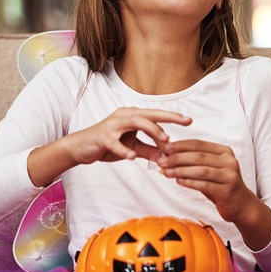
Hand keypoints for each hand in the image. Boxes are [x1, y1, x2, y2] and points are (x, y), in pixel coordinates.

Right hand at [68, 107, 192, 163]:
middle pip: (149, 114)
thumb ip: (150, 150)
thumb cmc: (108, 145)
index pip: (156, 115)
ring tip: (165, 141)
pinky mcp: (102, 137)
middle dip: (168, 117)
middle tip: (185, 122)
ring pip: (135, 123)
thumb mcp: (133, 148)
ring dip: (152, 131)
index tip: (189, 120)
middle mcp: (124, 116)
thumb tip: (168, 156)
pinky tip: (133, 157)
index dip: (172, 116)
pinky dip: (124, 150)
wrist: (80, 148)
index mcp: (132, 116)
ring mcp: (112, 125)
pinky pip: (114, 142)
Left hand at [157, 139, 252, 222]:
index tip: (164, 148)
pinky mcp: (228, 190)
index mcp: (224, 151)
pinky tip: (178, 181)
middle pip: (199, 156)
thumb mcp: (210, 169)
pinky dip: (190, 182)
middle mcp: (229, 161)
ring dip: (181, 170)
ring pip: (201, 170)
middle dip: (177, 158)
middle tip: (161, 161)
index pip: (199, 144)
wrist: (241, 204)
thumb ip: (194, 163)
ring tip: (166, 172)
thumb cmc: (221, 185)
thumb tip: (167, 157)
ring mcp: (230, 175)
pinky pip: (205, 185)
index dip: (181, 145)